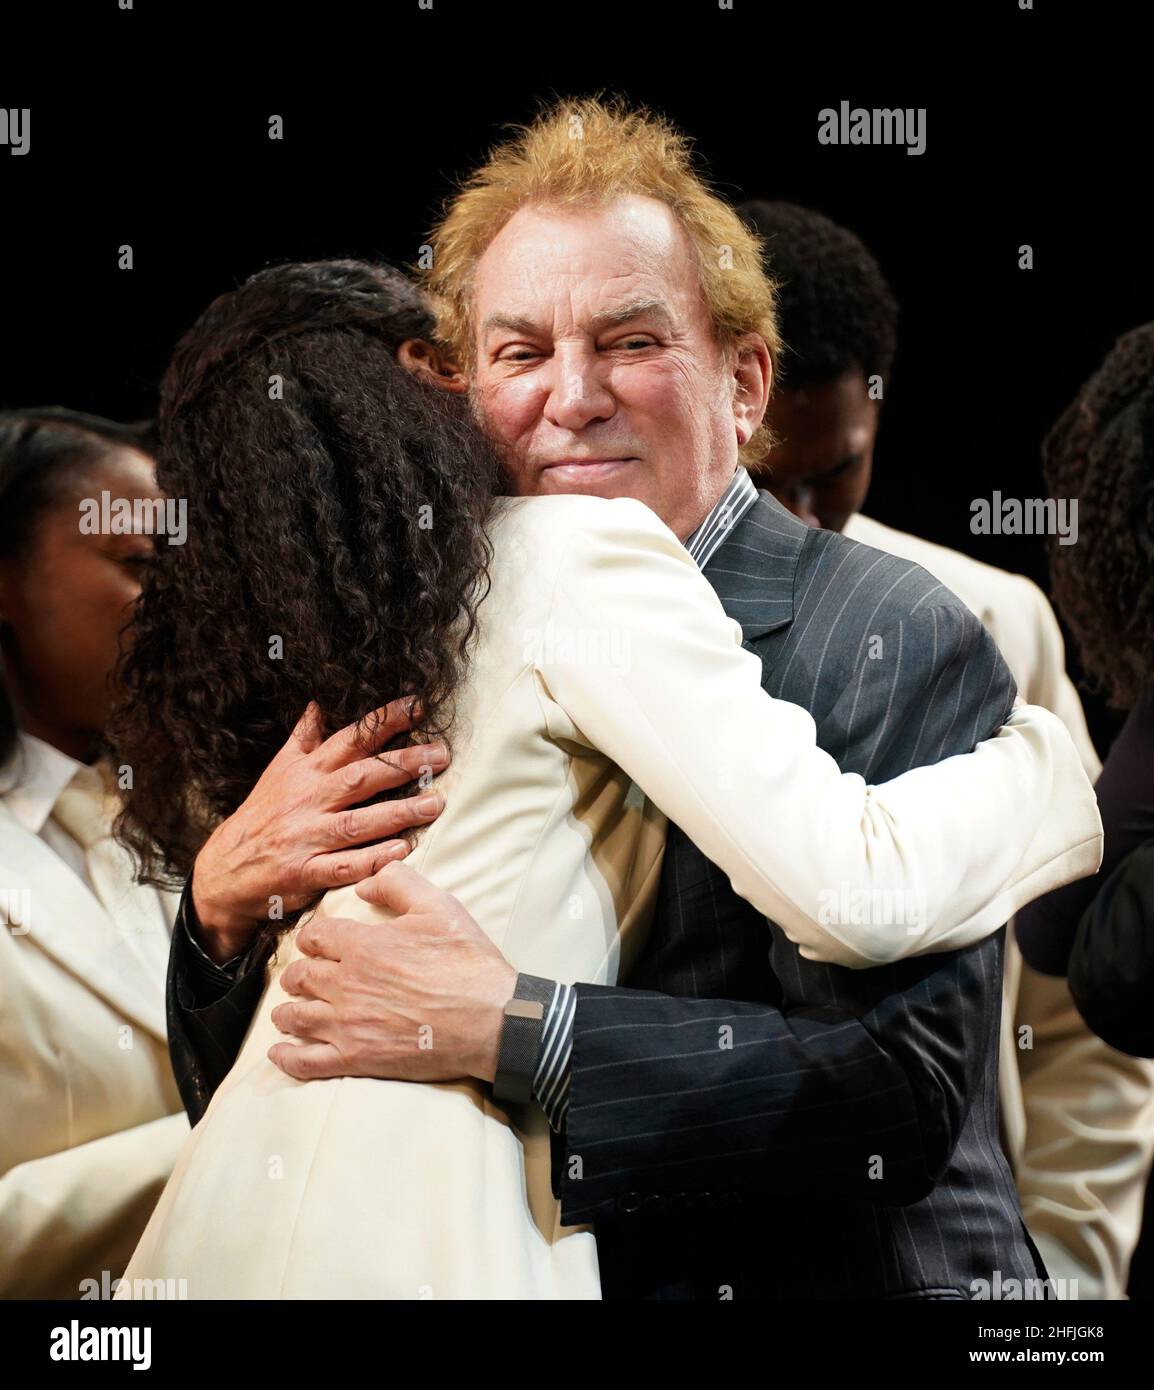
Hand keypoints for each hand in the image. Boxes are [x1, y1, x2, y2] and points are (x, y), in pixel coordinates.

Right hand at [191, 699, 448, 962]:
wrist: (224, 869)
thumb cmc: (263, 815)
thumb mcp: (279, 770)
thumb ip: (304, 738)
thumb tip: (319, 702)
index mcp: (306, 772)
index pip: (350, 740)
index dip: (384, 722)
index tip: (418, 707)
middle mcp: (308, 800)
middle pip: (361, 777)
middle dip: (403, 765)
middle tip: (441, 756)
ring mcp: (307, 836)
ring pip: (357, 822)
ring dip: (399, 813)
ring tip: (436, 803)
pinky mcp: (305, 872)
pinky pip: (343, 866)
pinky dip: (372, 859)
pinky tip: (401, 851)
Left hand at [267, 861, 516, 1083]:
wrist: (492, 1019)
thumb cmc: (467, 962)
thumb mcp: (439, 906)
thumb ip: (397, 884)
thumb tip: (364, 884)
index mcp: (362, 945)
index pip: (315, 937)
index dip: (313, 939)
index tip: (318, 945)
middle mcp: (346, 984)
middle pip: (298, 976)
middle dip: (298, 974)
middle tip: (303, 978)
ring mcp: (347, 1024)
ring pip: (295, 1016)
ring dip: (287, 1012)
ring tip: (288, 1012)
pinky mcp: (356, 1059)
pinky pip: (304, 1061)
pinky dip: (286, 1056)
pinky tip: (280, 1052)